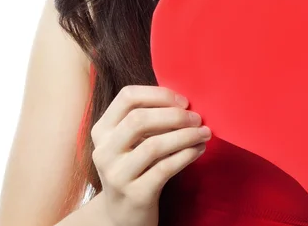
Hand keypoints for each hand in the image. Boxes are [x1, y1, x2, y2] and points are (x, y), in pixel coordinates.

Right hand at [91, 85, 211, 225]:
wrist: (124, 214)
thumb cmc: (136, 167)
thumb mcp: (132, 141)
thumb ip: (149, 119)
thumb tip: (185, 102)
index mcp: (103, 129)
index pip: (127, 97)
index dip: (158, 94)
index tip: (183, 101)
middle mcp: (104, 151)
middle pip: (138, 119)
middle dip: (174, 116)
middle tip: (197, 118)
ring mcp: (117, 174)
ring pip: (154, 145)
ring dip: (185, 135)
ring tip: (204, 133)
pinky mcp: (135, 194)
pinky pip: (165, 168)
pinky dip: (186, 155)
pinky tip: (199, 149)